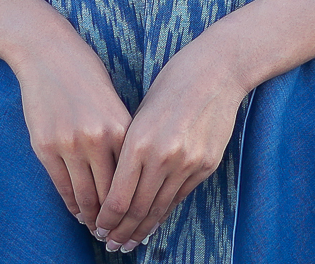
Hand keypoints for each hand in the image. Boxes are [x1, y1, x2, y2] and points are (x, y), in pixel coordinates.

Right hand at [10, 34, 130, 236]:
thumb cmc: (86, 75)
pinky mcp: (46, 146)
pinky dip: (71, 203)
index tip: (137, 220)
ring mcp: (70, 144)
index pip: (133, 180)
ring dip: (91, 216)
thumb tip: (131, 176)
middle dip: (114, 219)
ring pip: (84, 195)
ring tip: (96, 226)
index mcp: (122, 128)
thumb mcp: (114, 104)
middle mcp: (98, 139)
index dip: (135, 205)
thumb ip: (122, 137)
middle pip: (110, 194)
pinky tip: (77, 210)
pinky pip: (61, 185)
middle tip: (117, 233)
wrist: (48, 53)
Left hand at [94, 34, 248, 250]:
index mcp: (138, 141)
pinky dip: (164, 212)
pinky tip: (154, 221)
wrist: (216, 71)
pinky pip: (179, 197)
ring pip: (160, 208)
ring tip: (130, 242)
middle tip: (110, 244)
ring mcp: (187, 163)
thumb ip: (130, 150)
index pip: (118, 197)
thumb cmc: (172, 84)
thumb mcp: (141, 114)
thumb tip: (117, 186)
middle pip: (138, 209)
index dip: (106, 219)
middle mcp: (163, 157)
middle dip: (121, 231)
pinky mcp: (206, 165)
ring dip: (142, 229)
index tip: (98, 228)